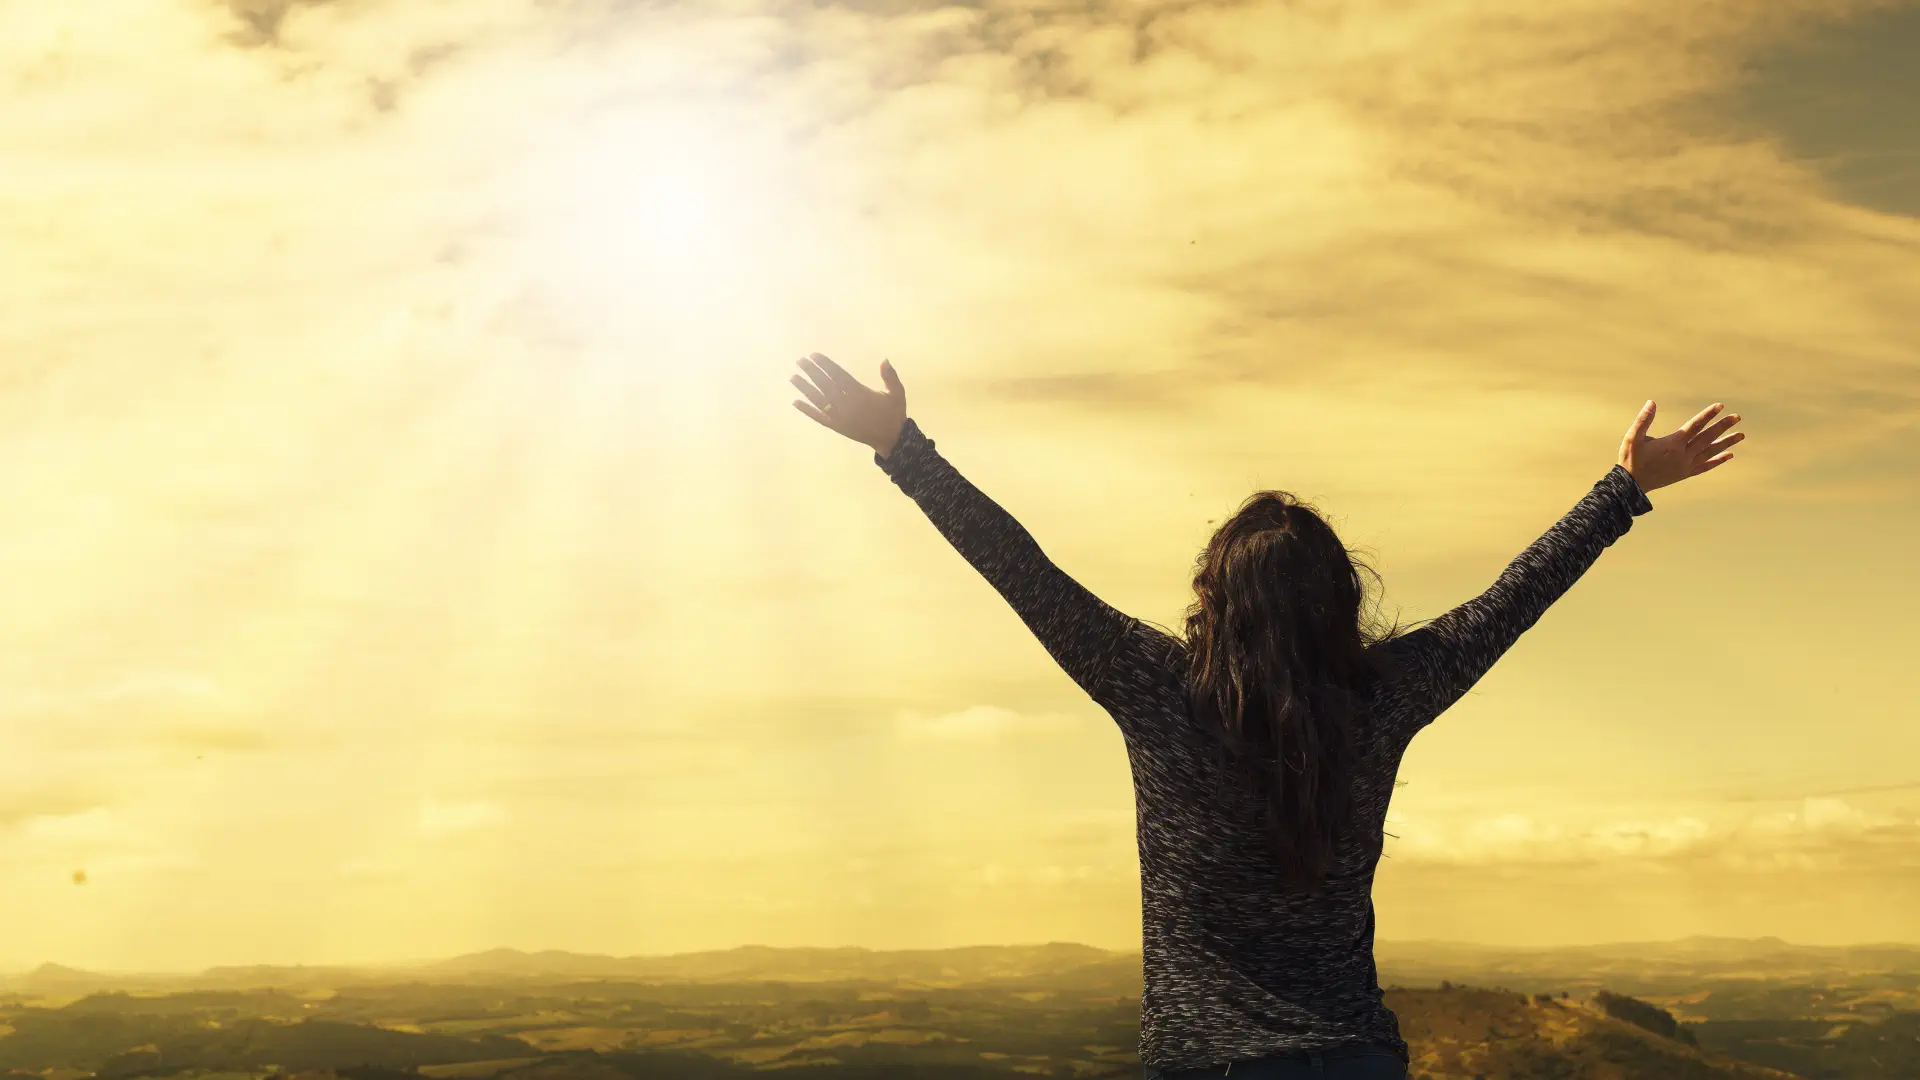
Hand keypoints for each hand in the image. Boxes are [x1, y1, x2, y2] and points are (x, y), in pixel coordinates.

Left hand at [791, 352, 907, 457]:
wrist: (891, 439)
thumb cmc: (893, 414)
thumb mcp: (897, 393)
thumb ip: (890, 377)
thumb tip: (884, 360)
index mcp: (861, 394)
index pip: (839, 376)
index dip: (826, 365)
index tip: (814, 355)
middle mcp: (847, 404)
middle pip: (825, 385)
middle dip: (812, 372)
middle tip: (800, 361)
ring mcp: (840, 417)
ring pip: (819, 400)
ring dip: (805, 388)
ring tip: (793, 377)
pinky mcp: (836, 427)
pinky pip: (819, 417)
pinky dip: (807, 410)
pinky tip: (795, 402)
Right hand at [1618, 400, 1744, 493]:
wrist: (1630, 485)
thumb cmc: (1630, 459)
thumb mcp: (1632, 438)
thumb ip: (1643, 420)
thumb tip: (1652, 402)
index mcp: (1672, 443)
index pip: (1695, 426)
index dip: (1708, 415)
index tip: (1720, 406)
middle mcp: (1683, 454)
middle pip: (1707, 437)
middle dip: (1723, 426)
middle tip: (1737, 417)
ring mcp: (1686, 465)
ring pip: (1710, 452)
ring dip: (1727, 443)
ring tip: (1741, 435)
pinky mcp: (1685, 474)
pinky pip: (1706, 466)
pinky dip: (1718, 460)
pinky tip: (1730, 455)